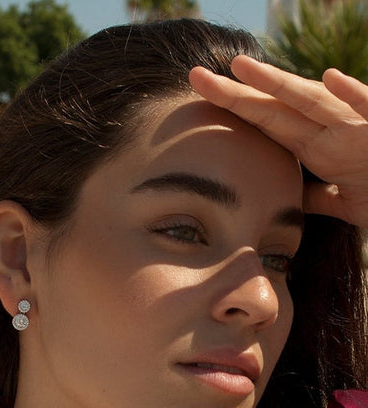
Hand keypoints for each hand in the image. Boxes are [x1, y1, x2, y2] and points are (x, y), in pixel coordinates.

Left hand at [189, 56, 367, 228]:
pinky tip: (328, 79)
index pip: (267, 123)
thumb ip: (314, 195)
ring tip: (241, 69)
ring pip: (312, 100)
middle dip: (236, 94)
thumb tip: (285, 195)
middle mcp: (331, 130)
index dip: (234, 110)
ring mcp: (358, 126)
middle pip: (275, 108)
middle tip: (195, 77)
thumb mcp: (343, 201)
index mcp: (316, 145)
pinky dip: (352, 94)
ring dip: (278, 84)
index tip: (199, 99)